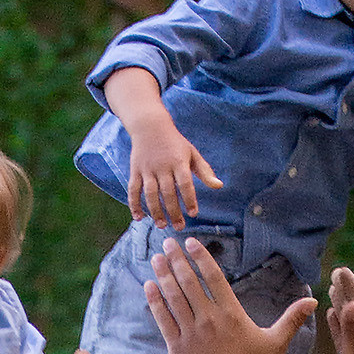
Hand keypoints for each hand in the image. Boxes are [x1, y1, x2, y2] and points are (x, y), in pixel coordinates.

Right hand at [127, 107, 224, 226]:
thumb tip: (219, 186)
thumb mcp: (192, 153)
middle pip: (168, 192)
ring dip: (155, 211)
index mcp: (178, 161)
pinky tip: (139, 218)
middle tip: (179, 227)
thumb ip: (205, 171)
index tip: (193, 214)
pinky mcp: (135, 170)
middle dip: (174, 211)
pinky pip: (133, 190)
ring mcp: (147, 169)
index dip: (189, 199)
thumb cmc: (175, 143)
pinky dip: (134, 204)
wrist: (150, 127)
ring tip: (162, 225)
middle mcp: (162, 166)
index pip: (185, 183)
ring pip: (150, 193)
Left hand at [143, 236, 314, 353]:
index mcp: (231, 314)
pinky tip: (149, 285)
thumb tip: (313, 301)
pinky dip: (155, 300)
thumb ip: (292, 319)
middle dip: (177, 259)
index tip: (190, 242)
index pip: (213, 276)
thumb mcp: (275, 344)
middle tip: (168, 241)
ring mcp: (190, 332)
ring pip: (174, 296)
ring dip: (163, 274)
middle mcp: (208, 319)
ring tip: (156, 258)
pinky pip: (163, 318)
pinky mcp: (176, 346)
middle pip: (189, 281)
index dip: (200, 256)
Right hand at [326, 265, 353, 353]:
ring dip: (342, 302)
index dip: (351, 283)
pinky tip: (331, 316)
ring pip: (349, 317)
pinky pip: (343, 332)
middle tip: (336, 272)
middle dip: (347, 288)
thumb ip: (351, 329)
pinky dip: (337, 321)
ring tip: (332, 288)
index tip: (340, 269)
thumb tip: (352, 304)